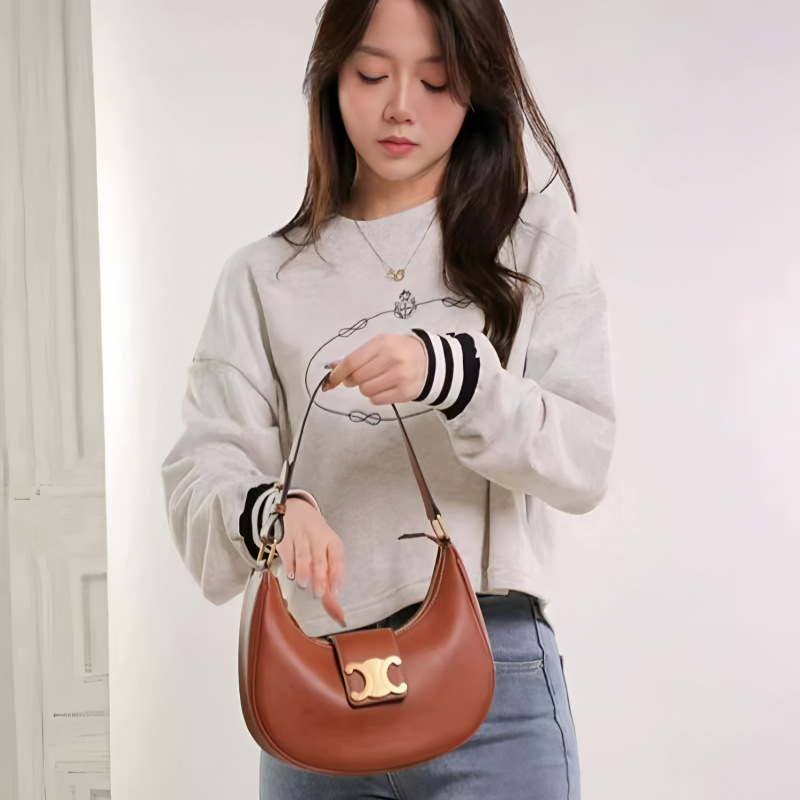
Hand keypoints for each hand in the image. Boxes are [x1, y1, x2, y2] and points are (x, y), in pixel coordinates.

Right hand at [276, 497, 345, 625]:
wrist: (296, 510)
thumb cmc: (316, 537)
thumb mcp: (327, 550)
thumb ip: (330, 578)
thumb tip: (334, 607)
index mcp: (332, 542)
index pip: (337, 559)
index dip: (336, 576)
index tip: (336, 592)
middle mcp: (318, 539)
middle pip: (320, 560)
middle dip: (319, 578)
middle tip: (319, 594)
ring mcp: (300, 538)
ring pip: (303, 557)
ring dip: (303, 572)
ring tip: (303, 585)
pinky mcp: (285, 540)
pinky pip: (287, 554)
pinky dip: (290, 566)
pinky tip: (292, 575)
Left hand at [323, 333, 427, 404]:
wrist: (428, 360)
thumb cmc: (400, 351)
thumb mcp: (379, 345)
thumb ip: (357, 356)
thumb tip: (334, 367)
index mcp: (383, 344)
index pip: (352, 362)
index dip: (337, 374)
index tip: (330, 381)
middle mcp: (392, 360)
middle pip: (356, 378)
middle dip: (352, 380)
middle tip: (358, 377)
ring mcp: (400, 377)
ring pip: (365, 391)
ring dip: (366, 388)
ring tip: (376, 380)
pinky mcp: (405, 392)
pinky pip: (376, 400)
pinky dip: (375, 396)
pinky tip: (384, 387)